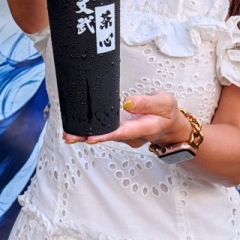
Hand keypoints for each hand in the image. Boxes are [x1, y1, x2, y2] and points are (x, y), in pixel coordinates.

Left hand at [63, 92, 192, 149]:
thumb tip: (128, 102)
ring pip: (104, 135)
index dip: (106, 134)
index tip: (92, 137)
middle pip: (108, 136)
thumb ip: (147, 102)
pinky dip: (91, 129)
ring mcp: (125, 135)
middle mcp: (133, 135)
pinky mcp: (120, 131)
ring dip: (86, 134)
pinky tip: (77, 127)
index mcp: (145, 128)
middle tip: (70, 135)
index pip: (124, 132)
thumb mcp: (164, 102)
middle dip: (89, 136)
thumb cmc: (167, 113)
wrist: (170, 125)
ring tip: (68, 133)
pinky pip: (104, 131)